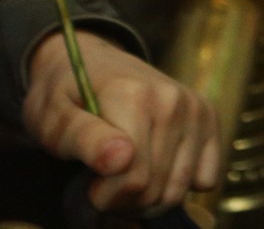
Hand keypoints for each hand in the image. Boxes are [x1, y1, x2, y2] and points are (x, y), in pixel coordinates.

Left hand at [23, 30, 219, 211]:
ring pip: (179, 189)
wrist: (92, 61)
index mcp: (134, 97)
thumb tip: (121, 159)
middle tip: (105, 185)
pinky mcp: (208, 116)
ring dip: (150, 198)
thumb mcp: (55, 118)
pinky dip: (181, 185)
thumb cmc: (65, 96)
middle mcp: (174, 100)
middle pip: (157, 189)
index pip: (133, 179)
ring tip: (127, 179)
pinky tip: (157, 170)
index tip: (89, 184)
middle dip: (126, 200)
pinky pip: (206, 178)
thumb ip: (84, 138)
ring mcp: (195, 107)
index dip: (104, 196)